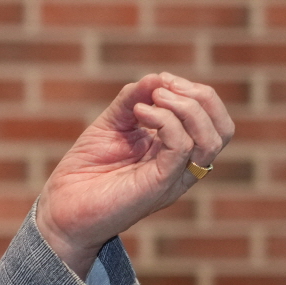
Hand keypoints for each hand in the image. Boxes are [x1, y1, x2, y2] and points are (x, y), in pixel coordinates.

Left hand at [36, 72, 234, 278]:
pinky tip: (140, 112)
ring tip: (152, 98)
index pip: (213, 120)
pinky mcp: (158, 185)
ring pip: (210, 140)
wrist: (62, 207)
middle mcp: (182, 166)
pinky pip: (181, 149)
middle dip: (199, 97)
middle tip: (162, 87)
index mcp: (177, 152)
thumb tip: (157, 77)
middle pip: (223, 129)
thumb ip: (132, 100)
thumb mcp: (111, 124)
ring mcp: (174, 178)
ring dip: (185, 108)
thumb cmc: (86, 169)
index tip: (161, 80)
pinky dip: (166, 122)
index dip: (195, 92)